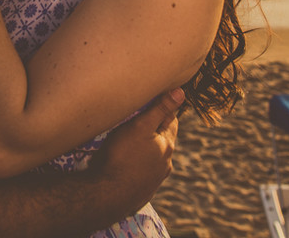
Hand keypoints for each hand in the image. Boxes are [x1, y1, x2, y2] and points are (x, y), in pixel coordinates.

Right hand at [91, 89, 182, 217]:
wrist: (106, 196)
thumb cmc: (121, 156)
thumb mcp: (140, 126)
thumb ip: (160, 109)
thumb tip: (181, 92)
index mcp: (167, 146)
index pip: (171, 120)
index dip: (162, 109)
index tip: (150, 102)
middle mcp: (165, 164)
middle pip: (162, 140)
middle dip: (152, 130)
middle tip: (135, 121)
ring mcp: (154, 180)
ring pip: (152, 158)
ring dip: (144, 149)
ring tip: (127, 143)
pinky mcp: (142, 192)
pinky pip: (142, 174)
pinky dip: (136, 166)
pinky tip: (124, 165)